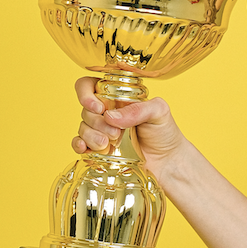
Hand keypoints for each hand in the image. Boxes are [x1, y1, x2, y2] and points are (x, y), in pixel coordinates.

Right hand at [71, 76, 189, 182]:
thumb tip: (110, 117)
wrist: (167, 162)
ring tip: (107, 145)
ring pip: (82, 128)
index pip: (89, 85)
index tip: (98, 108)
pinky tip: (85, 149)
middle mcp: (105, 112)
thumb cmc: (164, 132)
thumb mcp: (158, 112)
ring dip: (91, 136)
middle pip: (85, 110)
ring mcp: (100, 130)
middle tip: (115, 134)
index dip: (86, 94)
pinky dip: (79, 145)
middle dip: (97, 123)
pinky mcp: (97, 149)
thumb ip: (138, 109)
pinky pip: (79, 144)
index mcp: (116, 97)